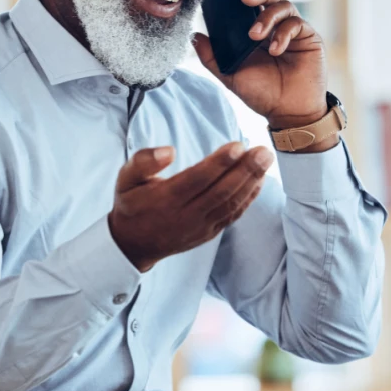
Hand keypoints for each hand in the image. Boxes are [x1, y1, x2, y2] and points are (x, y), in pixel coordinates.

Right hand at [108, 143, 274, 272]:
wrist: (133, 245)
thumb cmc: (131, 204)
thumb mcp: (125, 179)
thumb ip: (143, 161)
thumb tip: (169, 151)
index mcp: (165, 199)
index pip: (198, 179)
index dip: (220, 163)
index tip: (238, 145)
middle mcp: (185, 216)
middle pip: (220, 192)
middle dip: (245, 170)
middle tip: (263, 151)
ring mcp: (199, 227)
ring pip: (230, 204)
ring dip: (251, 182)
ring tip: (265, 160)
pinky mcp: (208, 233)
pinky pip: (232, 216)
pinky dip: (248, 199)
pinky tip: (259, 181)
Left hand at [193, 0, 328, 132]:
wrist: (288, 113)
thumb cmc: (262, 94)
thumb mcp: (231, 75)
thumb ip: (212, 57)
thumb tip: (194, 36)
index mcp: (259, 31)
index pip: (253, 4)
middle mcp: (277, 27)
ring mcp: (294, 31)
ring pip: (284, 5)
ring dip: (267, 17)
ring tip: (254, 36)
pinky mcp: (309, 38)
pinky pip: (297, 24)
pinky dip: (283, 33)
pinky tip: (275, 50)